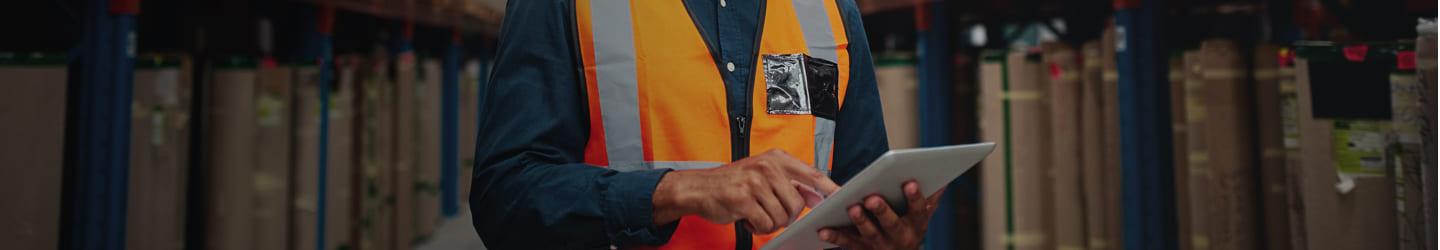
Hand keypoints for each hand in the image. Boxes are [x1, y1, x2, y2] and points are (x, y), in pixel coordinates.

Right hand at [652, 149, 839, 233]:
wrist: (697, 188)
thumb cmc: (733, 183)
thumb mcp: (763, 174)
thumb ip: (790, 183)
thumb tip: (817, 196)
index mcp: (776, 158)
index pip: (812, 173)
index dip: (829, 188)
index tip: (844, 197)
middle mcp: (767, 166)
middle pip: (797, 203)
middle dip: (787, 216)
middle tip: (770, 212)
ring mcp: (755, 182)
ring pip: (781, 216)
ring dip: (770, 222)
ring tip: (755, 213)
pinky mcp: (743, 199)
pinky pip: (765, 224)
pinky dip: (758, 227)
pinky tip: (747, 218)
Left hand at [817, 180, 941, 249]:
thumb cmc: (908, 230)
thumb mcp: (921, 218)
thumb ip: (929, 200)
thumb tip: (942, 181)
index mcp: (916, 225)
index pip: (918, 210)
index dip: (915, 197)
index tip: (910, 182)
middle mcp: (899, 237)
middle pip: (891, 223)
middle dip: (882, 210)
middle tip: (872, 198)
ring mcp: (879, 245)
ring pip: (869, 234)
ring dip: (860, 222)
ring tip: (852, 208)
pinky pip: (847, 243)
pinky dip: (835, 236)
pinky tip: (822, 229)